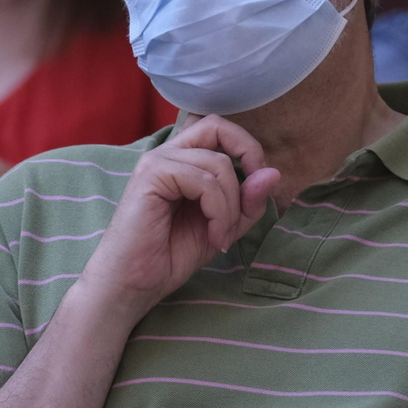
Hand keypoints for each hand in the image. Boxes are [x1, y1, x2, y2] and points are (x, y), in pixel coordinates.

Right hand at [78, 116, 278, 317]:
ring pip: (218, 163)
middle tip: (249, 198)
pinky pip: (204, 181)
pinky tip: (214, 236)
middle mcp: (167, 153)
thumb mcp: (224, 226)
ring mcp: (156, 161)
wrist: (134, 282)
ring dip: (232, 205)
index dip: (246, 147)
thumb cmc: (171, 254)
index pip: (217, 128)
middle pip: (216, 125)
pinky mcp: (151, 175)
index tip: (257, 187)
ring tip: (222, 236)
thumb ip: (247, 201)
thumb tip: (273, 172)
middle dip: (248, 154)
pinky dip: (219, 212)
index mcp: (181, 160)